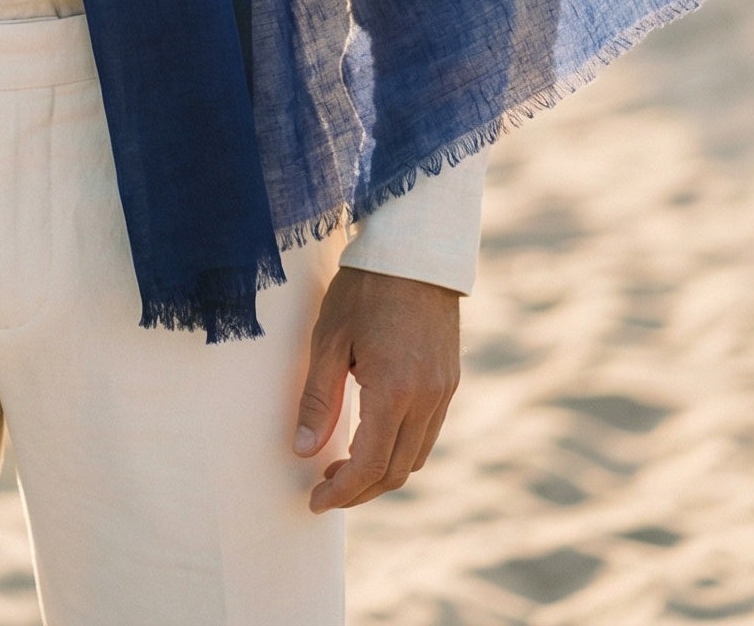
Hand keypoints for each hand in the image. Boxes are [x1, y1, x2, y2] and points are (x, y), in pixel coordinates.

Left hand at [293, 265, 460, 510]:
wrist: (415, 251)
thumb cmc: (365, 288)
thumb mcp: (329, 339)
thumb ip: (318, 399)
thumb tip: (304, 450)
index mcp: (396, 392)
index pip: (369, 466)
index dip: (341, 492)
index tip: (315, 501)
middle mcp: (427, 399)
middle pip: (396, 472)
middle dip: (360, 490)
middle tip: (325, 489)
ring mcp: (444, 391)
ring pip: (415, 457)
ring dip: (381, 473)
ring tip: (344, 466)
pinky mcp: (449, 381)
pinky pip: (427, 433)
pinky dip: (400, 448)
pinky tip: (374, 437)